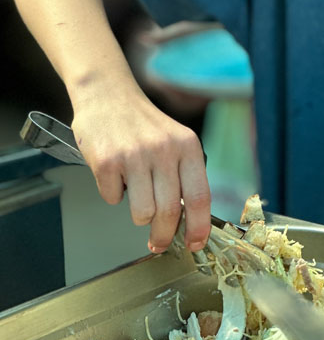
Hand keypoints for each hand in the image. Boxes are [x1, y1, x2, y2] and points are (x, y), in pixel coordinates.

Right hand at [71, 88, 210, 252]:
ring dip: (138, 214)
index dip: (198, 227)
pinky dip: (113, 194)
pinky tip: (115, 174)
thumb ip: (183, 175)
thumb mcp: (175, 141)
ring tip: (135, 193)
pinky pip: (113, 199)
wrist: (108, 95)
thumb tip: (188, 221)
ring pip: (142, 212)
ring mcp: (134, 155)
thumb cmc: (143, 124)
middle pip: (169, 211)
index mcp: (187, 146)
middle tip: (157, 243)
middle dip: (163, 235)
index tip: (194, 244)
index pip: (200, 196)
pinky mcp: (107, 161)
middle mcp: (163, 150)